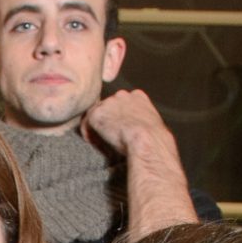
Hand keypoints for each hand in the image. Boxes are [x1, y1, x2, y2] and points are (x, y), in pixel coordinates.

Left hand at [85, 89, 197, 233]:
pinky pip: (86, 125)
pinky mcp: (97, 114)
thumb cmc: (155, 142)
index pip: (122, 104)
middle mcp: (123, 95)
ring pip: (97, 116)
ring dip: (98, 130)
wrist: (148, 143)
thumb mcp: (153, 128)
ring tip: (103, 146)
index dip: (119, 120)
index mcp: (139, 97)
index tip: (120, 134)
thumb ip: (142, 125)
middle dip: (108, 123)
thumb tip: (140, 137)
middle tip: (110, 142)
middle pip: (108, 108)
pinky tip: (96, 146)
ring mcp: (109, 103)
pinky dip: (89, 136)